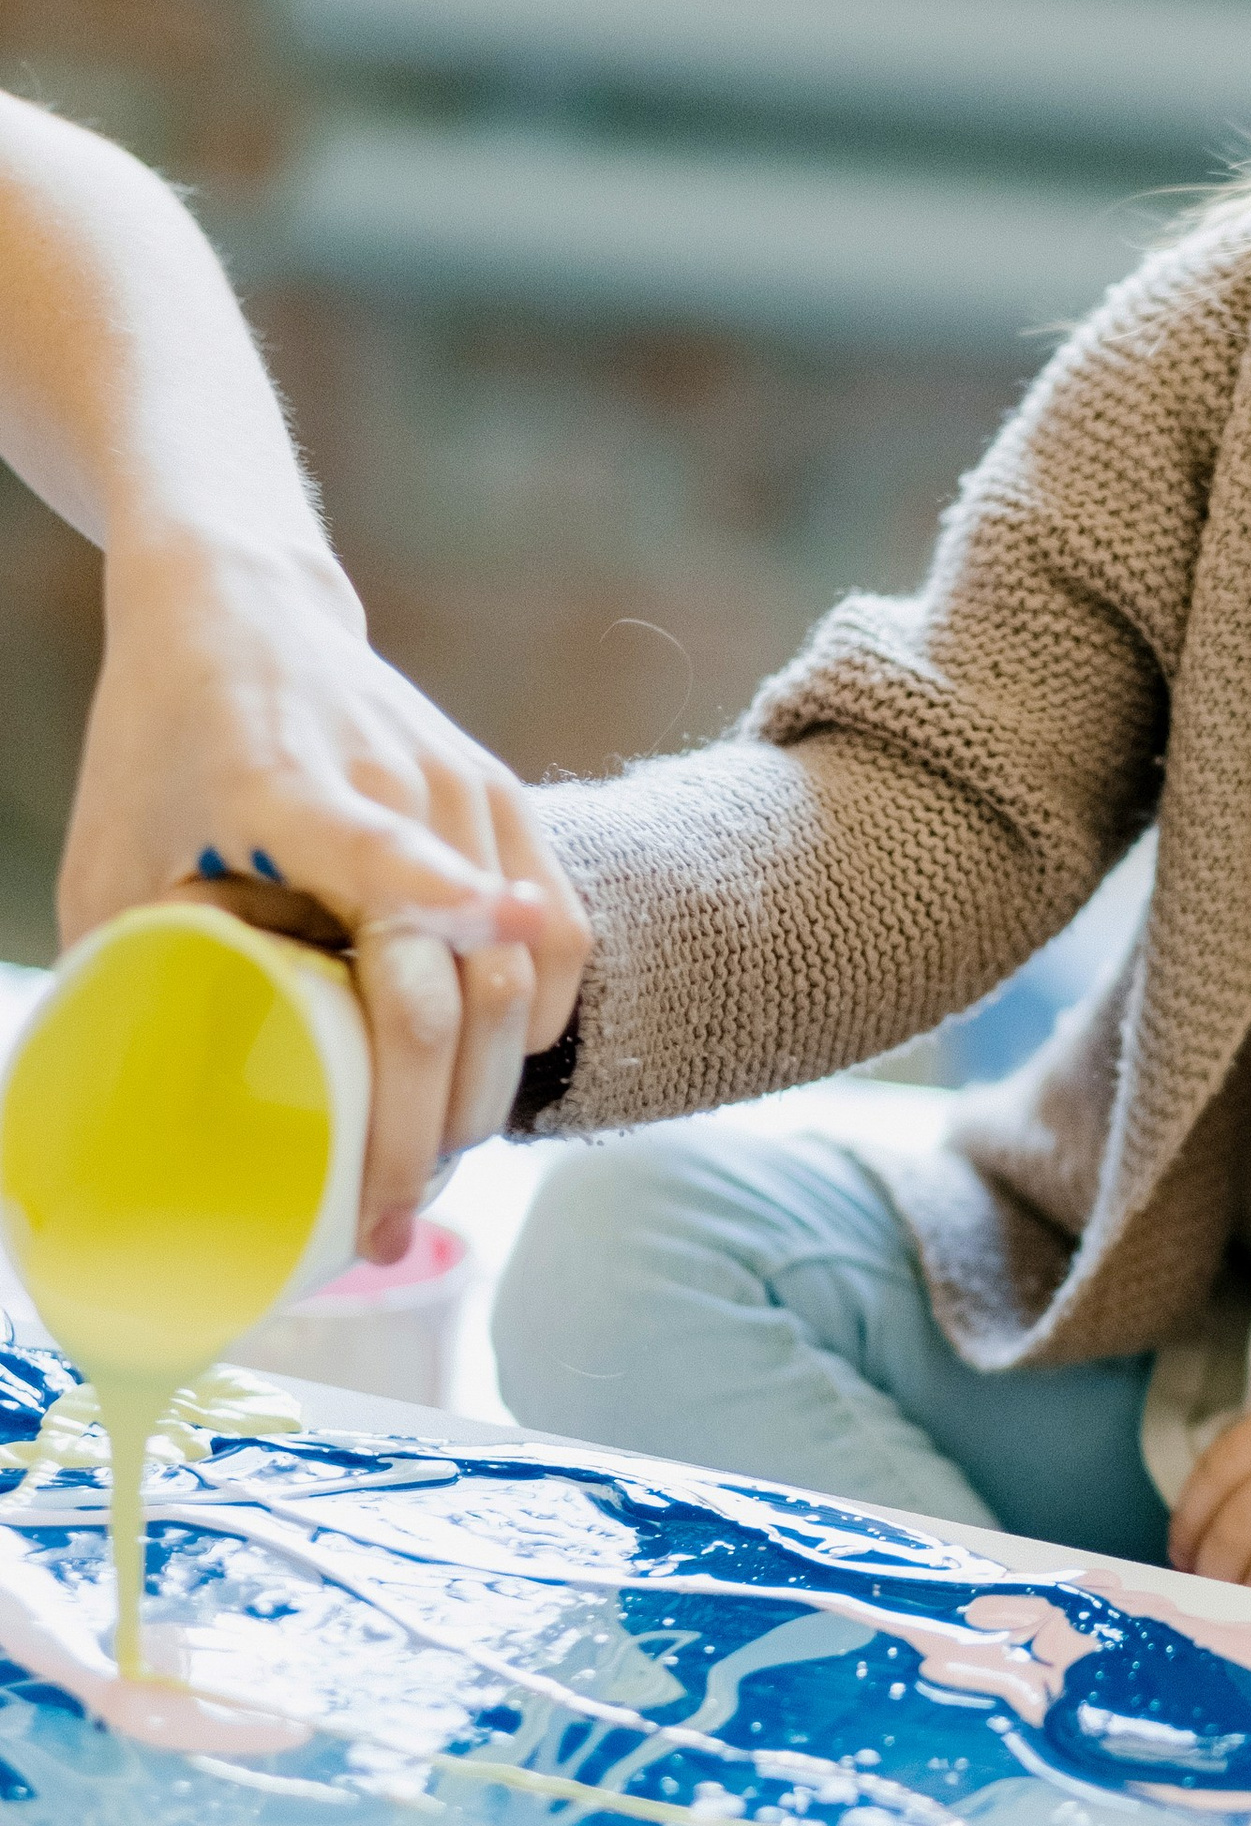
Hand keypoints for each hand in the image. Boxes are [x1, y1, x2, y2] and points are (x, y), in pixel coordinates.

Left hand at [64, 533, 590, 1257]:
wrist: (246, 608)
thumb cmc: (161, 748)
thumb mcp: (109, 858)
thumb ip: (131, 972)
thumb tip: (128, 1126)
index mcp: (284, 789)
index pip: (383, 850)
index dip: (447, 903)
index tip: (502, 950)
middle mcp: (396, 786)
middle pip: (464, 973)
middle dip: (438, 1123)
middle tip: (392, 1217)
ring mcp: (465, 792)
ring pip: (528, 972)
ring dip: (489, 1089)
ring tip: (436, 1159)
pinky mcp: (508, 801)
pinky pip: (566, 941)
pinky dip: (536, 1023)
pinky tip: (484, 1071)